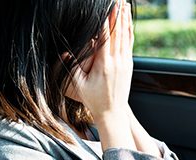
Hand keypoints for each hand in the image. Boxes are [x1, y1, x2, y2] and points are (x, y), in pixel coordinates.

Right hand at [71, 0, 133, 118]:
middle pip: (118, 33)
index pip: (105, 38)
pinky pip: (130, 43)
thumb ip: (72, 68)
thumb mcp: (77, 85)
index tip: (106, 8)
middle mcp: (117, 62)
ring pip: (126, 36)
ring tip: (124, 5)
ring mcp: (125, 63)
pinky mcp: (129, 65)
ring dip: (125, 19)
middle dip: (117, 15)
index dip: (105, 21)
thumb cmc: (93, 99)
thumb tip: (65, 52)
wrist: (113, 112)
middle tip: (117, 1)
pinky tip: (128, 22)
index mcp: (104, 65)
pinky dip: (129, 31)